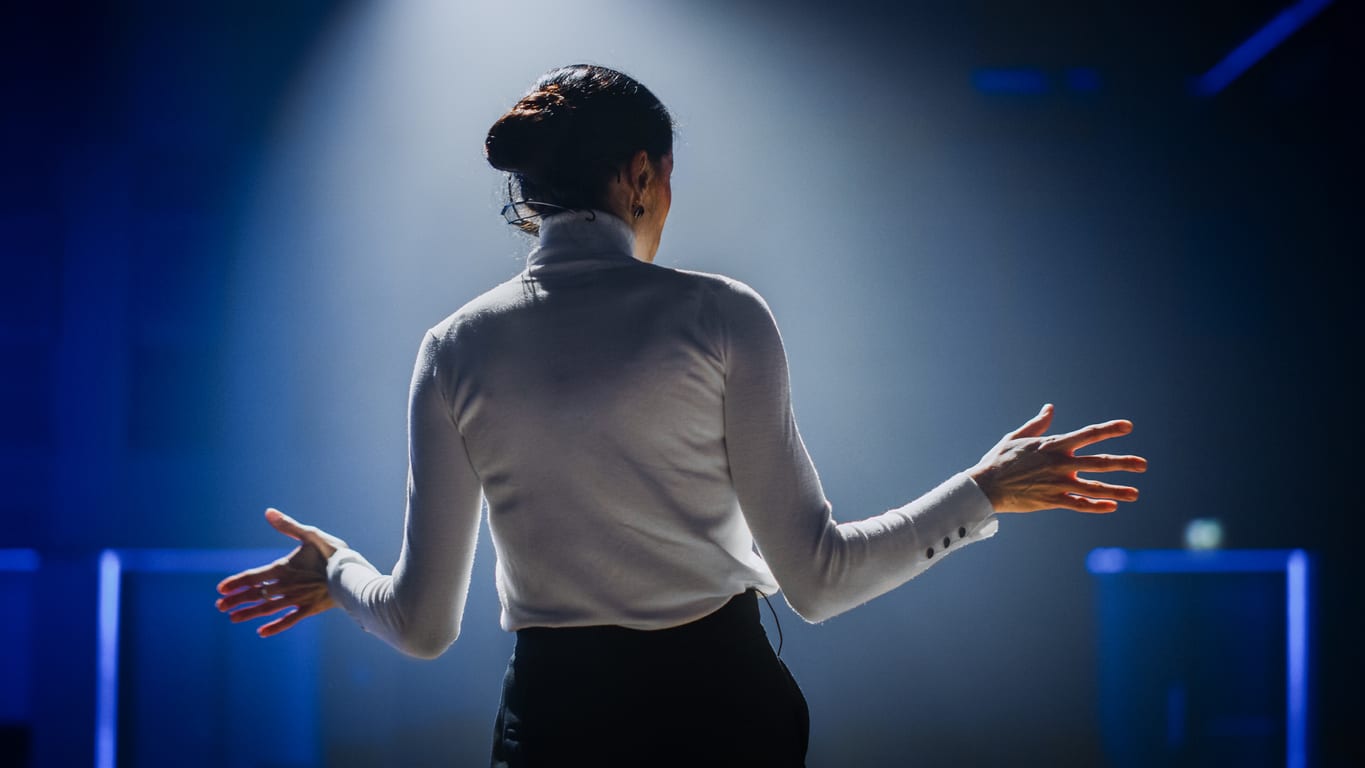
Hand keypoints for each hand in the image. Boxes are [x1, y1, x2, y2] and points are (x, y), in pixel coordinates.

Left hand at [215, 508, 348, 636]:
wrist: (353, 575)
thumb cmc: (333, 553)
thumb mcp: (311, 534)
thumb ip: (288, 526)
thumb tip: (268, 512)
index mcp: (284, 569)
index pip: (253, 577)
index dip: (236, 583)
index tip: (220, 590)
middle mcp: (286, 587)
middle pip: (256, 595)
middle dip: (237, 600)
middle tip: (220, 607)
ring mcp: (297, 600)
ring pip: (268, 609)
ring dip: (249, 613)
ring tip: (233, 618)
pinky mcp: (310, 609)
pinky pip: (289, 620)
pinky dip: (275, 627)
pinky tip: (262, 632)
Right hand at [968, 404, 1146, 513]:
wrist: (984, 486)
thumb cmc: (998, 459)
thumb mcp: (1016, 437)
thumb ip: (1038, 424)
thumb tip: (1050, 408)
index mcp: (1052, 445)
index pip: (1088, 434)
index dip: (1109, 429)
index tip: (1128, 426)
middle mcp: (1059, 464)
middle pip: (1099, 462)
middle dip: (1124, 463)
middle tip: (1143, 464)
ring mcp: (1057, 483)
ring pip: (1094, 487)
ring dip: (1117, 490)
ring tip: (1136, 494)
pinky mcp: (1052, 501)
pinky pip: (1079, 504)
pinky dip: (1097, 506)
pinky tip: (1112, 506)